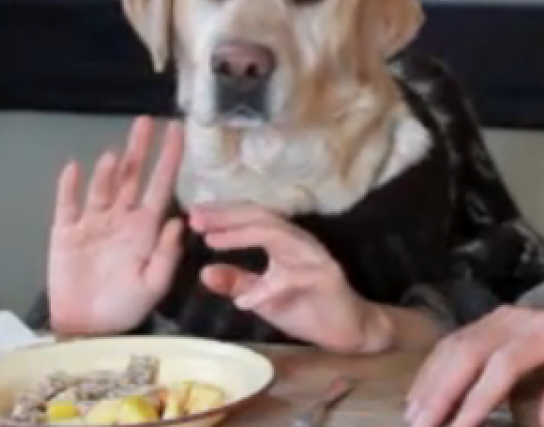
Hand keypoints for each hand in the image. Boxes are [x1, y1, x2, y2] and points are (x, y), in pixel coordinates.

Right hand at [48, 117, 185, 335]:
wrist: (87, 328)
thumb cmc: (124, 307)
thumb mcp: (153, 285)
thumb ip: (166, 254)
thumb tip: (178, 220)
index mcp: (145, 229)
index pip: (161, 186)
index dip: (170, 159)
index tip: (178, 132)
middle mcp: (120, 219)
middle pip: (132, 178)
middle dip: (140, 150)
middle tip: (147, 122)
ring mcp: (92, 223)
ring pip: (102, 188)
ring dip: (109, 171)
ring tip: (118, 154)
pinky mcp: (65, 233)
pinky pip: (67, 205)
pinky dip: (70, 187)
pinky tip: (74, 168)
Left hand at [188, 203, 388, 353]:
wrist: (350, 330)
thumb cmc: (308, 309)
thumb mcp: (264, 297)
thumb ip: (238, 282)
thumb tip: (204, 272)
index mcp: (285, 241)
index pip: (253, 217)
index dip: (224, 213)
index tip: (193, 215)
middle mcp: (300, 241)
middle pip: (262, 217)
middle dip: (227, 215)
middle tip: (196, 217)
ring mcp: (314, 257)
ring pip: (277, 235)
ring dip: (242, 235)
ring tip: (212, 239)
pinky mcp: (325, 278)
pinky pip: (292, 279)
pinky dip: (266, 289)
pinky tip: (244, 303)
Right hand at [405, 304, 543, 426]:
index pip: (504, 365)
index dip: (478, 398)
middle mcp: (515, 318)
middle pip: (468, 350)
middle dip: (441, 392)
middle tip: (420, 426)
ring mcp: (497, 317)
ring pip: (453, 345)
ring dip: (429, 383)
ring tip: (413, 417)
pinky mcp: (484, 322)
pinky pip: (451, 343)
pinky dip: (432, 371)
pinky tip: (419, 397)